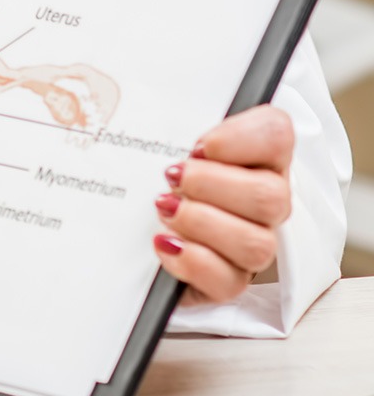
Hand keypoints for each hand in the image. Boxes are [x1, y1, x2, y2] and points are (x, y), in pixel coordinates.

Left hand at [154, 106, 294, 304]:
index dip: (241, 139)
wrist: (117, 234)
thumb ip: (168, 126)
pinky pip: (229, 283)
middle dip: (213, 186)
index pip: (278, 135)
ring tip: (164, 210)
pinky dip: (193, 262)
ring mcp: (250, 244)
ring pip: (257, 244)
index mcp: (257, 157)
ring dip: (202, 224)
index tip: (197, 146)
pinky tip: (163, 244)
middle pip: (272, 197)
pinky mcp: (226, 282)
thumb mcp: (154, 142)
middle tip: (171, 179)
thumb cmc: (144, 178)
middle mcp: (264, 202)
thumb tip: (151, 112)